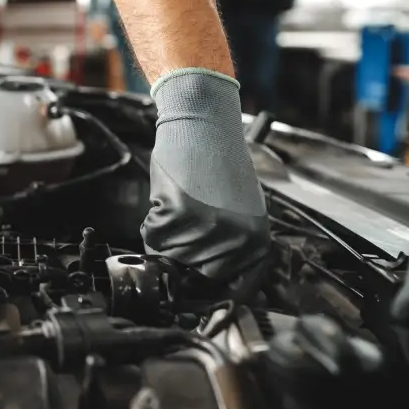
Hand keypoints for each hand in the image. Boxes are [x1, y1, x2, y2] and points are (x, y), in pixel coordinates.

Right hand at [141, 70, 270, 296]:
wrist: (205, 125)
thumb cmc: (219, 163)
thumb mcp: (241, 213)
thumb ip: (231, 246)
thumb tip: (206, 281)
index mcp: (257, 242)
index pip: (224, 282)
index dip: (201, 276)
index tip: (189, 279)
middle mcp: (238, 239)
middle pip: (193, 271)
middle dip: (180, 251)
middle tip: (183, 221)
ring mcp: (210, 227)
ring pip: (169, 254)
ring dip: (165, 233)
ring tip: (178, 203)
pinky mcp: (181, 213)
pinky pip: (153, 234)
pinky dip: (152, 219)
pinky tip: (166, 198)